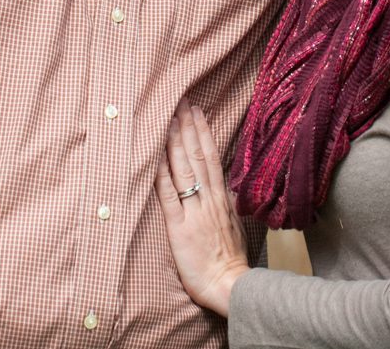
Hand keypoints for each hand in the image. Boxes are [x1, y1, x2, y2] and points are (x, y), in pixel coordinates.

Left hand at [155, 102, 249, 317]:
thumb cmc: (231, 261)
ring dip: (176, 142)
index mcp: (220, 198)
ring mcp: (194, 211)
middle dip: (187, 127)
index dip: (202, 132)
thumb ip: (223, 203)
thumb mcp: (233, 225)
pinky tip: (156, 156)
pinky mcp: (179, 227)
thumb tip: (219, 185)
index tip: (196, 111)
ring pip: (184, 169)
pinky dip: (162, 174)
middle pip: (197, 155)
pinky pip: (169, 196)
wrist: (231, 287)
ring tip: (169, 117)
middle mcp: (208, 199)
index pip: (211, 157)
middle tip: (180, 101)